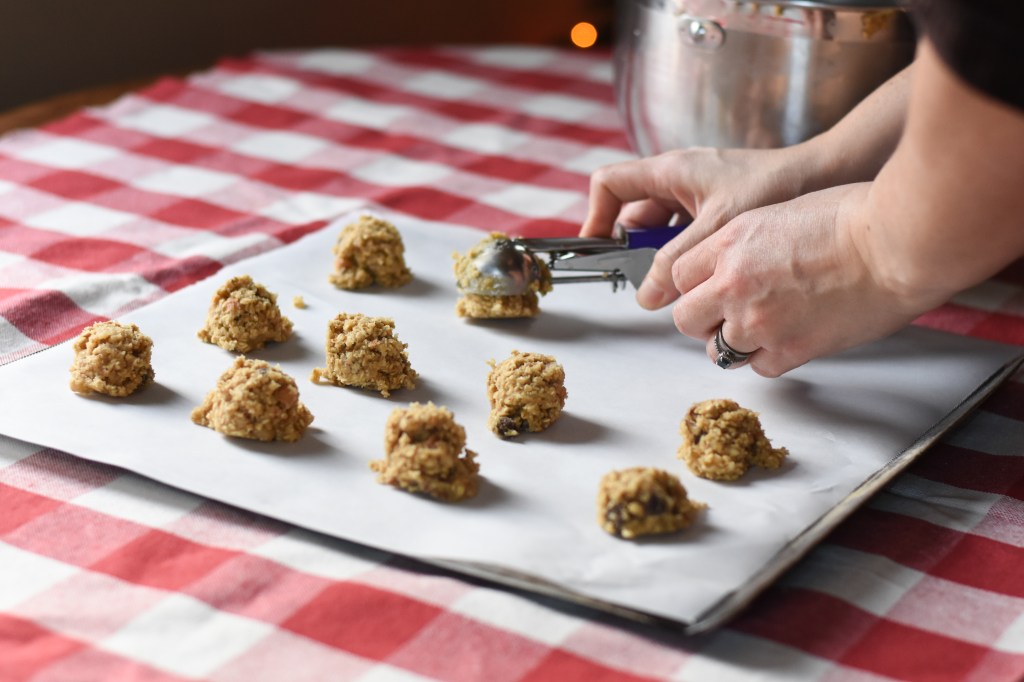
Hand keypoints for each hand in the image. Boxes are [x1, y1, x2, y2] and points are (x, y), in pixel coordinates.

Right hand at [580, 146, 812, 308]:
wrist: (826, 174)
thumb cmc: (775, 187)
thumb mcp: (716, 229)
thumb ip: (676, 262)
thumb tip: (647, 296)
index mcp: (670, 171)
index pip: (610, 185)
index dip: (596, 217)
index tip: (600, 252)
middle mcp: (679, 178)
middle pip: (634, 215)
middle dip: (637, 250)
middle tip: (650, 282)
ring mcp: (699, 192)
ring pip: (663, 229)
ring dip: (665, 257)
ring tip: (681, 283)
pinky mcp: (719, 206)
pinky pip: (687, 233)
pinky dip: (689, 255)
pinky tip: (706, 275)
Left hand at [670, 184, 926, 376]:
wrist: (896, 243)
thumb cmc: (854, 217)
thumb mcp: (779, 214)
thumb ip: (745, 245)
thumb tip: (735, 266)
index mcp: (729, 243)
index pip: (678, 276)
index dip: (694, 285)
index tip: (708, 287)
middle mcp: (734, 285)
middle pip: (686, 319)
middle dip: (703, 318)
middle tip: (725, 313)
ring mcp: (759, 322)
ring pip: (718, 351)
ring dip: (734, 342)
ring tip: (763, 326)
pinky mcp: (791, 350)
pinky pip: (760, 367)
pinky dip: (770, 357)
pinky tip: (791, 337)